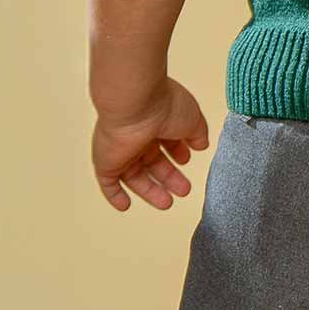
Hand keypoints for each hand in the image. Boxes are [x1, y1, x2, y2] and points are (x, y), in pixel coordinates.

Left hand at [92, 79, 210, 211]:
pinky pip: (108, 183)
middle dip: (168, 177)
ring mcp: (121, 150)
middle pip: (153, 162)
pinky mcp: (106, 162)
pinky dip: (116, 195)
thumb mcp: (194, 119)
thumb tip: (201, 144)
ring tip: (167, 203)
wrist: (135, 103)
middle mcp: (138, 136)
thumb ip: (198, 134)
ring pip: (134, 175)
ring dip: (150, 190)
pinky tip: (125, 206)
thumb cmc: (164, 105)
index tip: (187, 161)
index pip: (166, 141)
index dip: (177, 153)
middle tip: (183, 190)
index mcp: (157, 122)